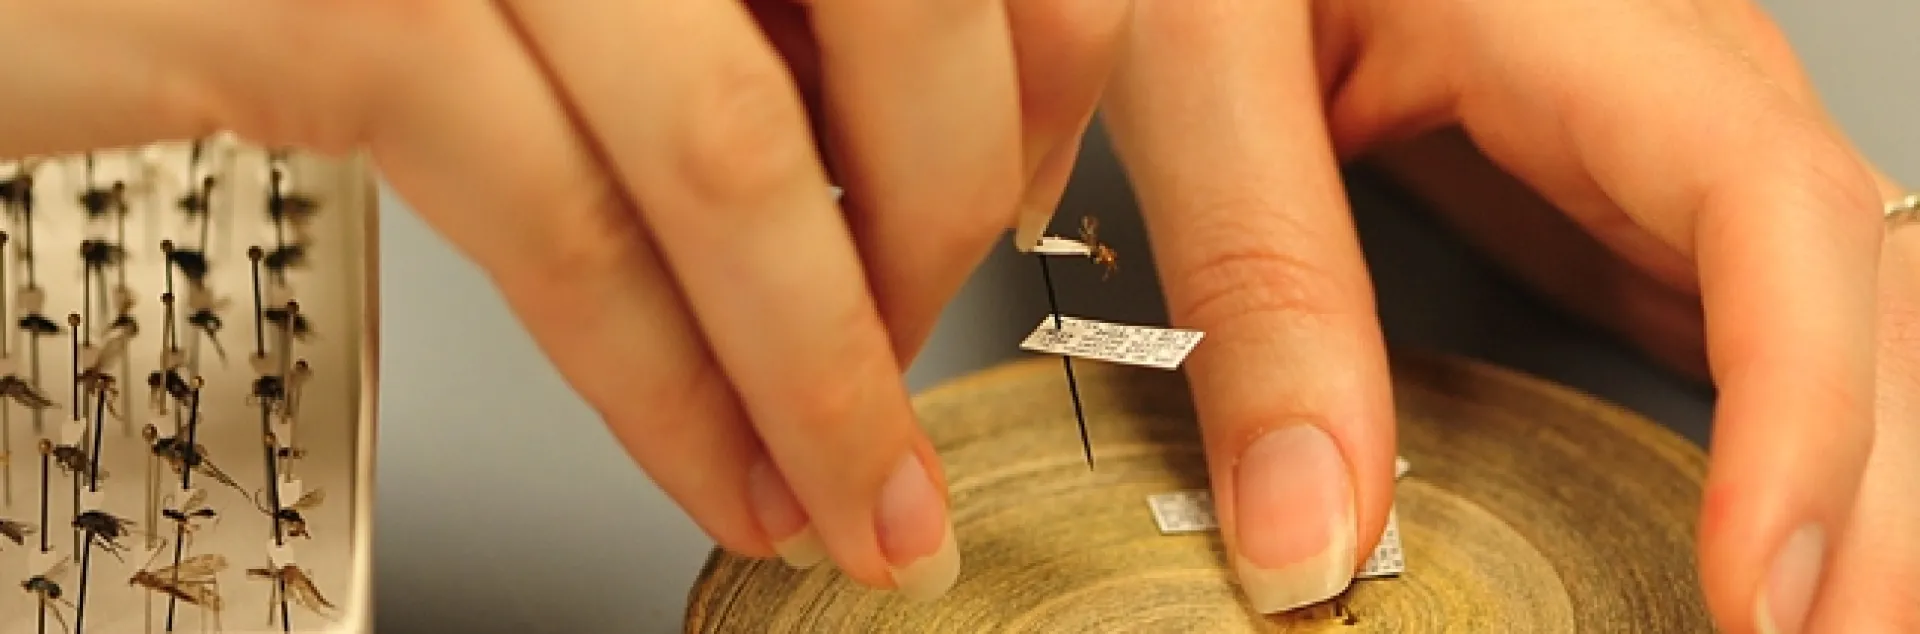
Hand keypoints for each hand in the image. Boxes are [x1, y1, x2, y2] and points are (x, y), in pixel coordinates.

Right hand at [0, 0, 1126, 598]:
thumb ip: (726, 17)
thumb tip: (898, 166)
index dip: (1023, 85)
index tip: (1018, 209)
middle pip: (895, 8)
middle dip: (947, 225)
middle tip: (923, 364)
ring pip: (730, 142)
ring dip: (821, 360)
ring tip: (853, 491)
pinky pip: (560, 220)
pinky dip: (659, 382)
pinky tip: (711, 467)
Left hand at [1100, 1, 1907, 630]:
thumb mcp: (1205, 64)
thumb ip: (1257, 273)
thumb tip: (1308, 536)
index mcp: (1591, 15)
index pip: (1768, 208)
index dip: (1799, 416)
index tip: (1762, 596)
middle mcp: (1671, 68)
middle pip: (1853, 282)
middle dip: (1874, 499)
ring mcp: (1663, 132)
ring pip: (1837, 311)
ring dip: (1861, 486)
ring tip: (1828, 633)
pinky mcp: (1626, 187)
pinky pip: (1754, 320)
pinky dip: (1783, 443)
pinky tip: (1770, 546)